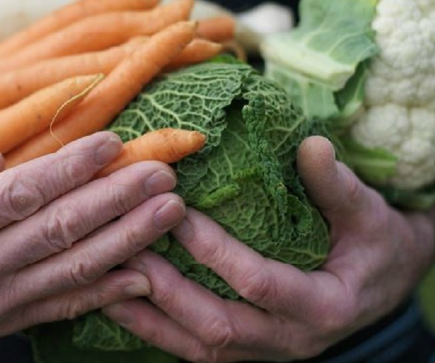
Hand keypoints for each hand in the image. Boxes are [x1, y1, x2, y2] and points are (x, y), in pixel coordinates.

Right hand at [0, 132, 185, 362]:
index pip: (19, 193)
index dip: (70, 168)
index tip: (112, 143)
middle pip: (59, 228)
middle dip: (116, 198)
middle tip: (162, 172)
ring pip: (74, 268)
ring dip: (127, 239)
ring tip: (170, 211)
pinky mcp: (9, 322)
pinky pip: (65, 307)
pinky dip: (108, 293)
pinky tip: (145, 274)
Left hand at [103, 136, 434, 361]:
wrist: (380, 283)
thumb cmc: (374, 243)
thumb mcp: (368, 213)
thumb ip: (338, 185)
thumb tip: (312, 146)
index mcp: (324, 306)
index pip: (260, 284)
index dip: (216, 251)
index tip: (178, 213)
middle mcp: (290, 339)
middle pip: (219, 325)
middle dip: (169, 288)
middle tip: (129, 247)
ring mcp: (265, 350)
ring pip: (199, 346)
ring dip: (151, 316)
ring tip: (110, 280)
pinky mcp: (246, 349)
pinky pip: (194, 349)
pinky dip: (156, 330)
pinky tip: (122, 303)